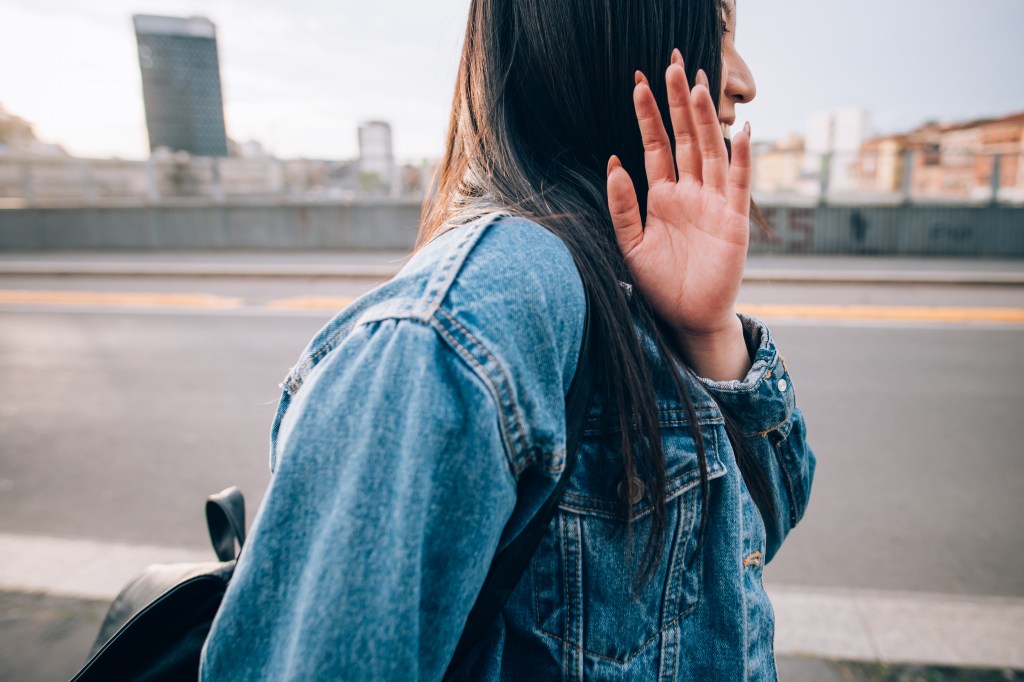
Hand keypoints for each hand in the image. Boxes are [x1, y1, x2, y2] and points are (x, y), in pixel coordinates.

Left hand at [606, 50, 750, 340]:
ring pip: (711, 152)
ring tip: (699, 87)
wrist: (687, 319)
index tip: (638, 85)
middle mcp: (690, 193)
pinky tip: (741, 131)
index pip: (656, 147)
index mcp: (663, 196)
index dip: (648, 117)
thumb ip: (622, 206)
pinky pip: (738, 184)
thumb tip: (613, 161)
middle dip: (678, 104)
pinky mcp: (734, 221)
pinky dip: (740, 158)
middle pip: (686, 139)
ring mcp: (714, 204)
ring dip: (707, 120)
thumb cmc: (660, 285)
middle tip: (672, 66)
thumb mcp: (630, 244)